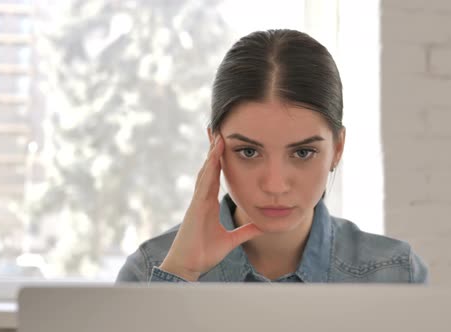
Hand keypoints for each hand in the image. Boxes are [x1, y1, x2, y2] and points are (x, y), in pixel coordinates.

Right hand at [159, 135, 262, 280]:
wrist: (188, 265)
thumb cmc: (203, 253)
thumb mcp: (231, 240)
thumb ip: (245, 231)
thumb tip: (262, 226)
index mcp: (208, 203)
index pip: (215, 176)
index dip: (219, 160)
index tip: (224, 144)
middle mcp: (202, 198)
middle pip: (208, 168)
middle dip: (213, 150)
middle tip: (218, 130)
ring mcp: (198, 201)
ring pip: (206, 171)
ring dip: (212, 154)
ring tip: (218, 135)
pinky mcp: (196, 206)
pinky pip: (204, 183)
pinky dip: (209, 168)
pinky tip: (214, 156)